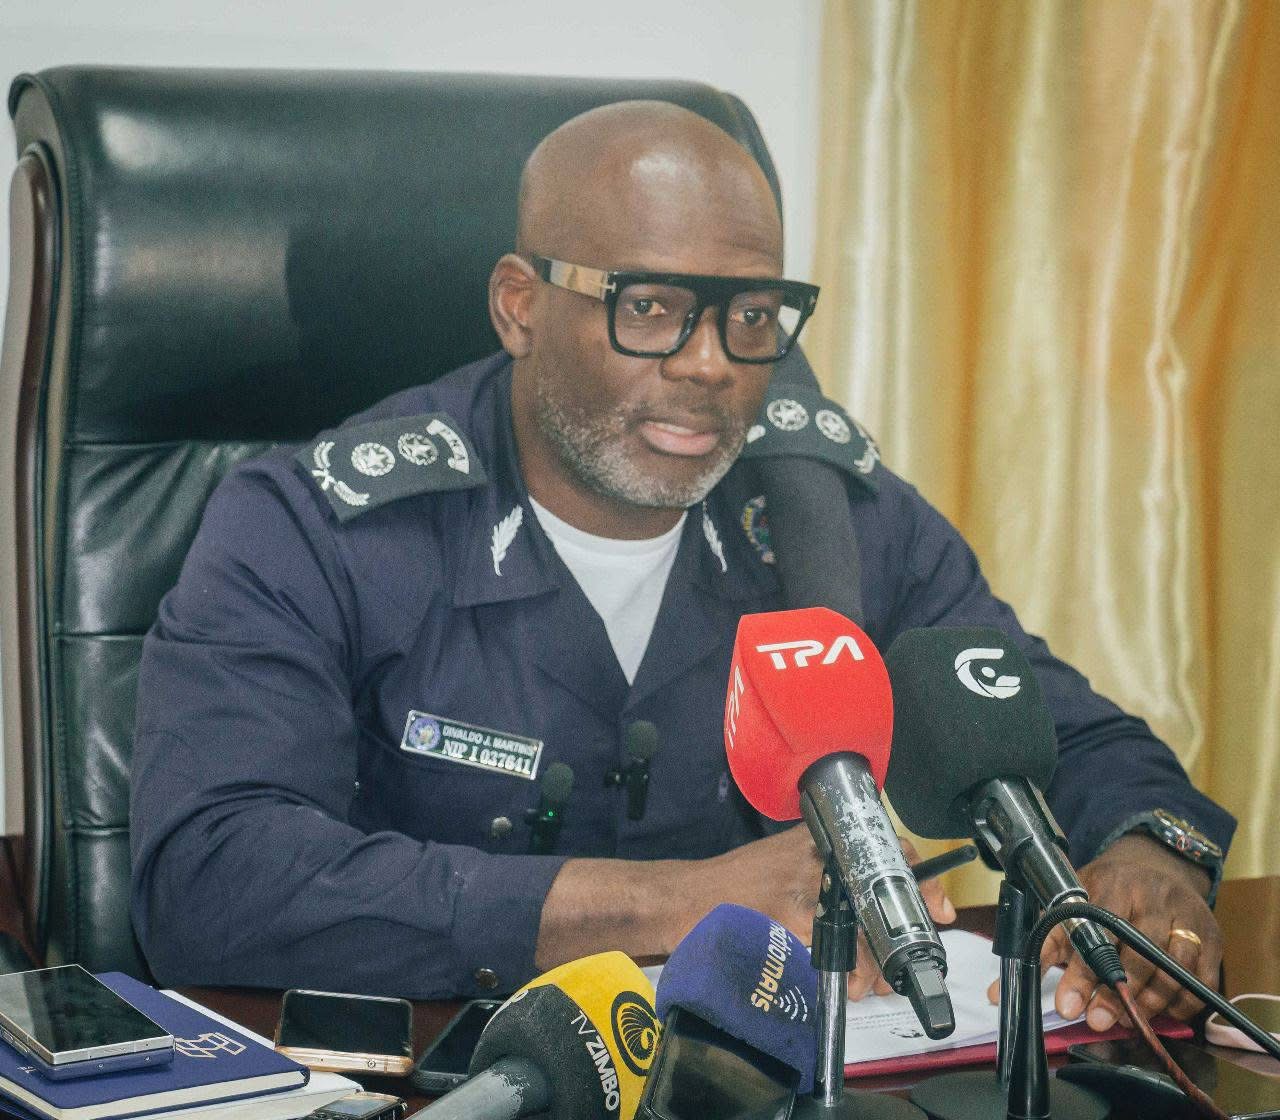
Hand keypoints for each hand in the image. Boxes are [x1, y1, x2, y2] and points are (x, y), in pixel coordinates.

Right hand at [680, 829, 954, 999]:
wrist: (690, 896)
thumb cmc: (739, 880)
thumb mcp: (788, 854)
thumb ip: (828, 864)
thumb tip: (880, 892)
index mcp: (822, 839)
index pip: (891, 848)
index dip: (923, 881)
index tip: (940, 909)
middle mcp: (819, 859)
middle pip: (885, 899)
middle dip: (897, 941)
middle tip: (895, 966)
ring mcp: (807, 889)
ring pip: (866, 935)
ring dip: (873, 968)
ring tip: (866, 983)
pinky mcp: (791, 921)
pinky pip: (836, 957)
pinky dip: (846, 977)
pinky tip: (843, 985)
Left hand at [985, 834, 1220, 1029]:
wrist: (1158, 864)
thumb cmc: (1108, 889)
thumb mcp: (1072, 900)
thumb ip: (1045, 941)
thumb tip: (999, 991)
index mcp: (1113, 883)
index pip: (1095, 930)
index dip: (1081, 971)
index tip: (1066, 1004)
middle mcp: (1153, 898)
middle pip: (1137, 954)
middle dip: (1115, 993)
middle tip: (1096, 1019)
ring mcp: (1187, 917)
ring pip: (1173, 969)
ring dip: (1149, 1003)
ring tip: (1127, 1021)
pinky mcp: (1212, 938)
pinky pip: (1201, 981)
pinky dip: (1182, 1003)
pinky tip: (1161, 1013)